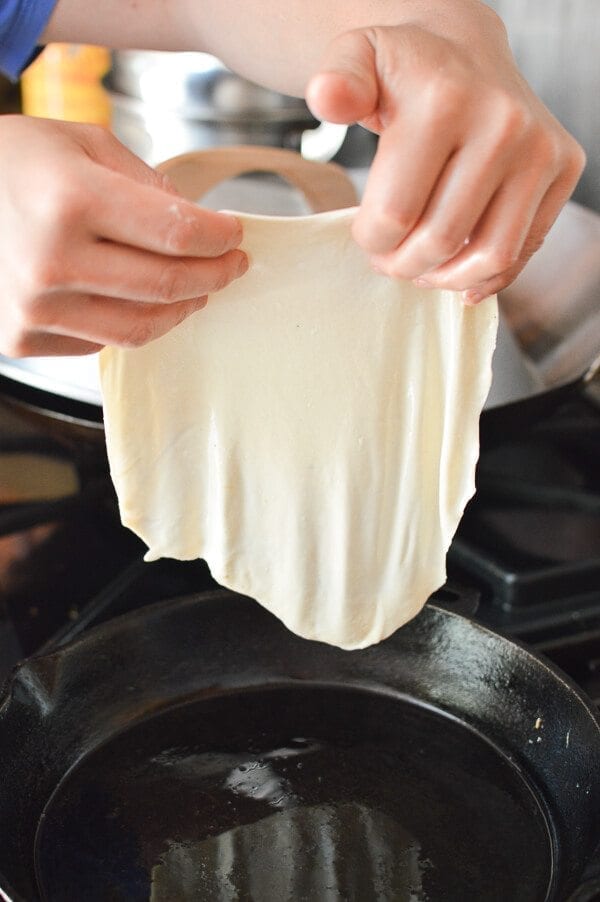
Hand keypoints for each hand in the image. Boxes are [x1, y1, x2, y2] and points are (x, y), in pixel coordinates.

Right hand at [0, 116, 246, 356]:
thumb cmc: (11, 164)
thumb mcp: (80, 144)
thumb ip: (145, 182)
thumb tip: (196, 222)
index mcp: (70, 200)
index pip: (176, 233)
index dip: (218, 238)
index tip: (234, 235)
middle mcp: (52, 261)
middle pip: (167, 285)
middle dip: (214, 275)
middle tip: (232, 265)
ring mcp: (35, 308)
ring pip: (142, 327)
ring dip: (183, 309)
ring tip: (197, 289)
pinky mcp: (23, 338)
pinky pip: (103, 340)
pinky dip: (133, 320)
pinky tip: (137, 297)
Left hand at [307, 2, 585, 301]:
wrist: (462, 53)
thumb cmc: (405, 71)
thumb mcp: (357, 60)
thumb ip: (337, 80)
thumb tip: (328, 97)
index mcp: (445, 101)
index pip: (395, 215)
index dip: (371, 241)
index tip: (366, 233)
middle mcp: (503, 123)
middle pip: (440, 241)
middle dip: (403, 264)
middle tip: (389, 259)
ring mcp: (539, 149)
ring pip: (489, 257)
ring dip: (445, 278)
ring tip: (420, 267)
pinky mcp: (563, 169)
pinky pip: (522, 252)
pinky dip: (485, 277)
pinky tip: (455, 273)